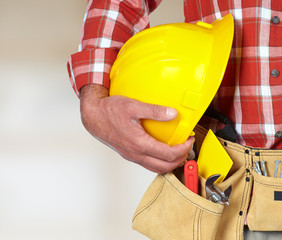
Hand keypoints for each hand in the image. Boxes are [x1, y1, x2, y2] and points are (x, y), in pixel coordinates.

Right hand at [80, 84, 194, 173]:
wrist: (93, 117)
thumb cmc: (109, 111)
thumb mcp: (133, 106)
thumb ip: (154, 110)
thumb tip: (172, 114)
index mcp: (138, 143)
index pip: (168, 155)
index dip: (183, 149)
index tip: (188, 139)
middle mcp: (135, 153)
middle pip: (164, 167)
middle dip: (180, 159)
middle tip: (187, 146)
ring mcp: (132, 156)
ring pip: (156, 168)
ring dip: (170, 163)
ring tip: (178, 150)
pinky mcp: (129, 154)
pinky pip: (148, 164)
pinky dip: (160, 161)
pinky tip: (162, 148)